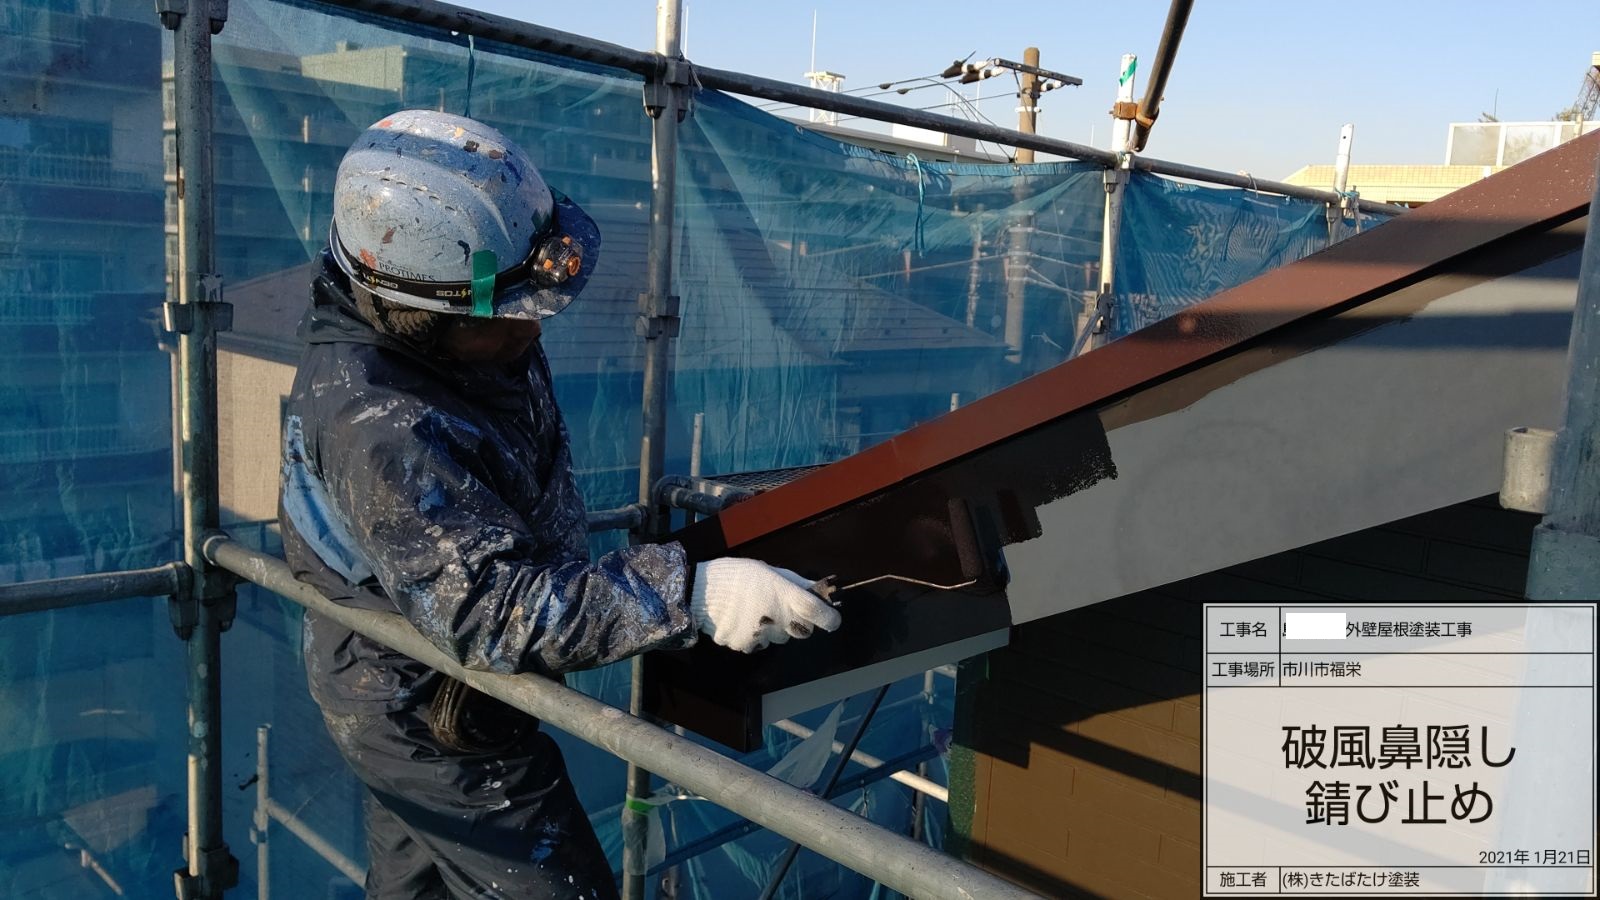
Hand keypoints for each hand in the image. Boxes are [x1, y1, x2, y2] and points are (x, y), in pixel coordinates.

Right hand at [691, 558, 842, 652]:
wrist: (700, 591)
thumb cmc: (737, 575)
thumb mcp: (768, 571)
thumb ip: (795, 583)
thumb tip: (818, 589)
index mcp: (784, 594)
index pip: (818, 613)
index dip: (830, 619)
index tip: (832, 621)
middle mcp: (777, 617)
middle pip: (803, 631)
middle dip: (799, 624)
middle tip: (783, 611)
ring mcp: (761, 635)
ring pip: (780, 639)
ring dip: (775, 630)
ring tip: (756, 613)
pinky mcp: (746, 646)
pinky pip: (759, 645)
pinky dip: (755, 637)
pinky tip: (743, 622)